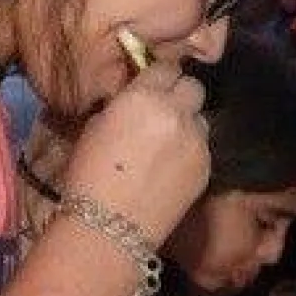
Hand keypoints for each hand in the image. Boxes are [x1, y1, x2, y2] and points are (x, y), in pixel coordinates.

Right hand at [61, 60, 208, 243]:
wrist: (108, 226)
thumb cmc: (88, 176)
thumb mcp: (97, 126)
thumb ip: (125, 106)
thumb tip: (138, 102)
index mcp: (143, 97)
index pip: (167, 68)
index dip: (160, 78)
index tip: (153, 88)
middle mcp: (177, 113)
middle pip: (194, 87)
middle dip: (181, 95)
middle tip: (166, 111)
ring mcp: (196, 141)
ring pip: (202, 119)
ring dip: (189, 124)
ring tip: (169, 144)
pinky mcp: (206, 168)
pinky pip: (203, 148)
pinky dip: (191, 152)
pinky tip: (172, 169)